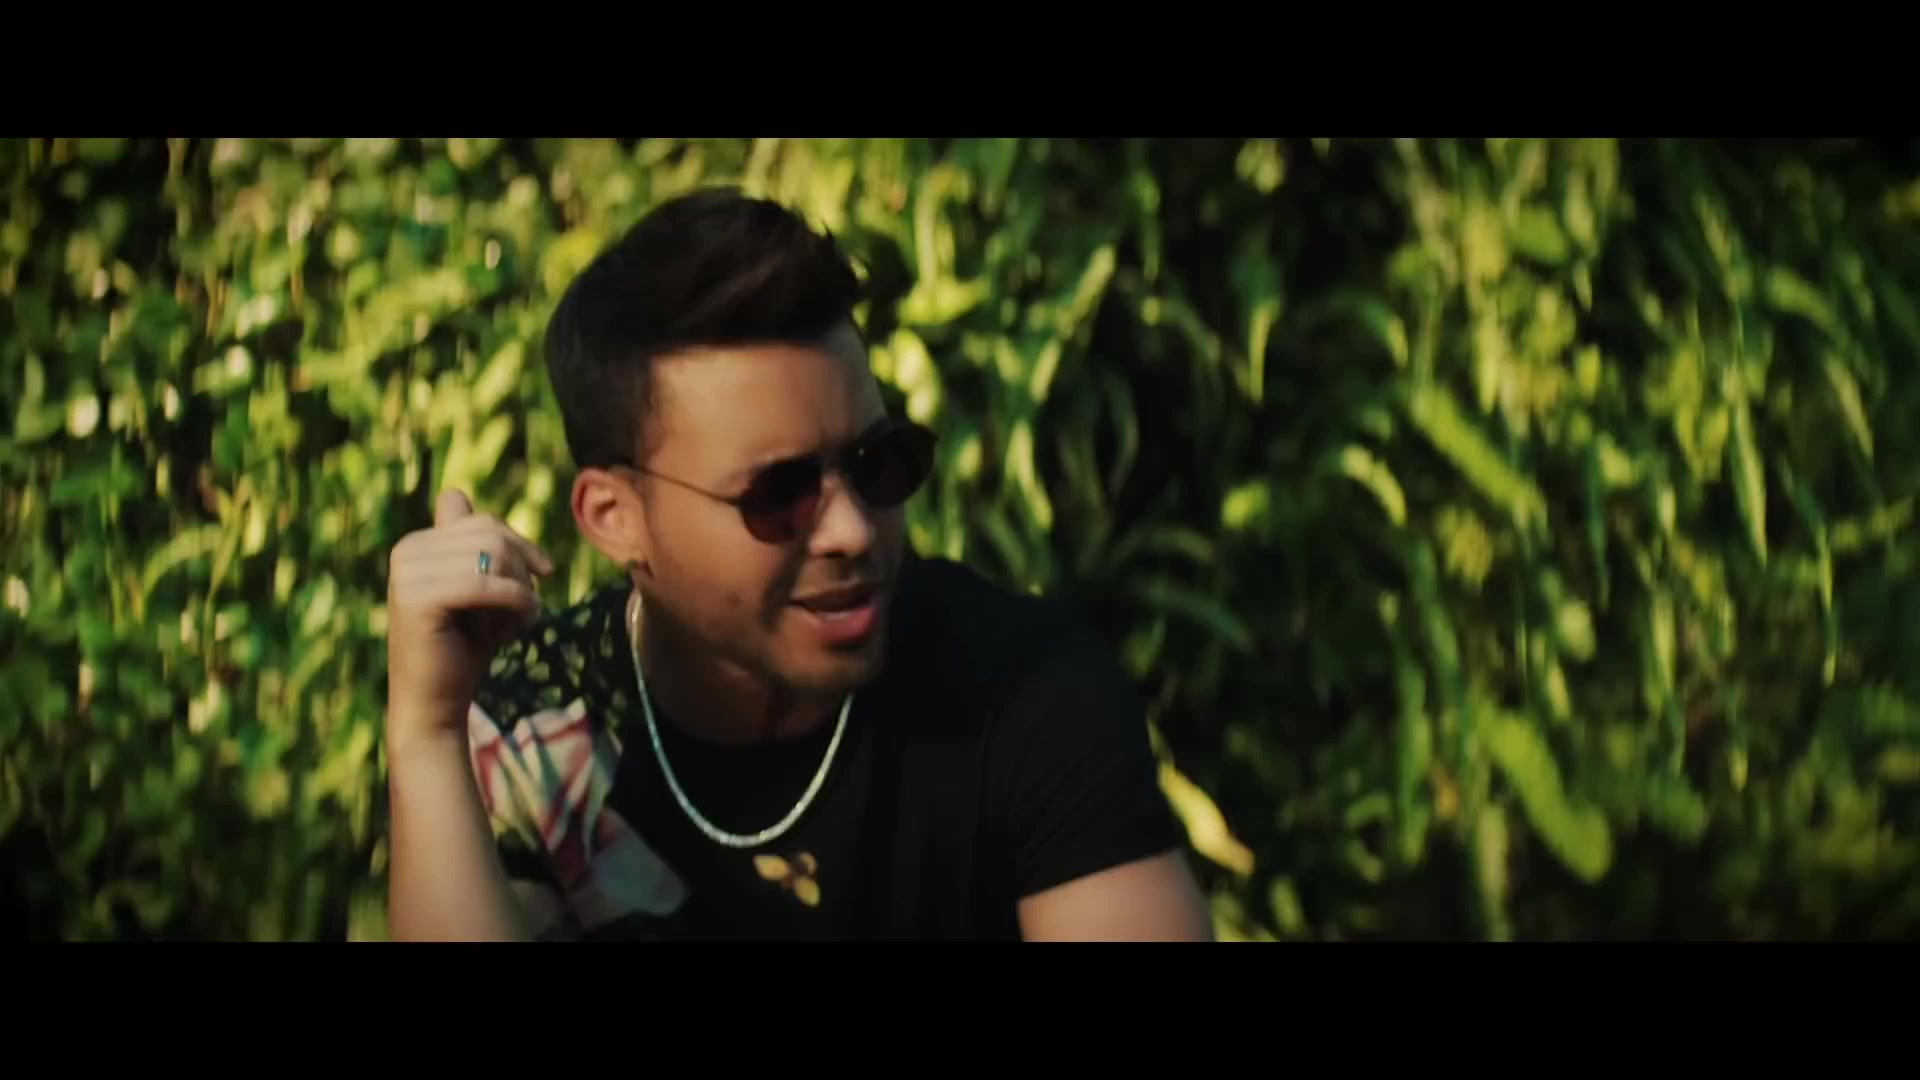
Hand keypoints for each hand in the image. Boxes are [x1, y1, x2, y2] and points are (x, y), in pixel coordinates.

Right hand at [385, 488, 555, 745]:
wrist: (435, 706)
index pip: (481, 519)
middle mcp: (406, 550)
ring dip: (523, 589)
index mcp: (416, 544)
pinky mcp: (417, 599)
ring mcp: (407, 573)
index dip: (519, 543)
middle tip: (529, 606)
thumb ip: (471, 545)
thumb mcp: (474, 589)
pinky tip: (521, 628)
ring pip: (493, 555)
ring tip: (523, 620)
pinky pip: (487, 584)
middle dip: (523, 567)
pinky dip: (517, 603)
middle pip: (490, 533)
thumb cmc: (462, 650)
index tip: (540, 573)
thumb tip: (455, 493)